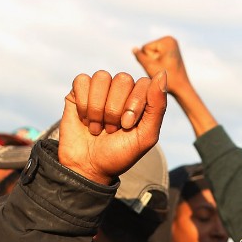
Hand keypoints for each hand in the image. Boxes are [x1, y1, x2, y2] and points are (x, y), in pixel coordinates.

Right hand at [58, 70, 168, 184]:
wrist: (89, 167)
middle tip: (112, 129)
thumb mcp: (146, 136)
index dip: (134, 104)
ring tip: (98, 126)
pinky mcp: (79, 91)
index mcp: (140, 99)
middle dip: (116, 108)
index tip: (127, 125)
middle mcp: (121, 91)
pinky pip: (82, 80)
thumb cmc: (120, 154)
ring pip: (102, 77)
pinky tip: (85, 119)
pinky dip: (83, 103)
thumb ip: (157, 106)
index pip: (144, 83)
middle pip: (123, 78)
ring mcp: (100, 90)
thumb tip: (162, 73)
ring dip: (98, 108)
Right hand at [132, 36, 190, 96]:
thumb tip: (134, 49)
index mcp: (167, 40)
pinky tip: (165, 69)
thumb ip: (139, 57)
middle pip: (148, 49)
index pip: (145, 48)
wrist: (181, 88)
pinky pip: (156, 56)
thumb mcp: (149, 67)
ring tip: (164, 70)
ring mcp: (172, 45)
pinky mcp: (171, 51)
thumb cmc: (167, 78)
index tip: (161, 67)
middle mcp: (170, 39)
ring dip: (154, 63)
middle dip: (151, 61)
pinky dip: (158, 63)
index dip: (149, 60)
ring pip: (151, 54)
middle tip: (162, 70)